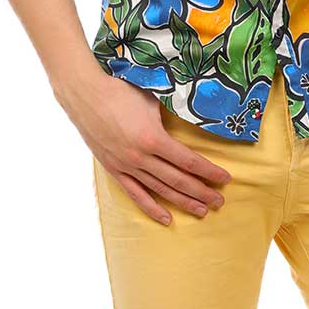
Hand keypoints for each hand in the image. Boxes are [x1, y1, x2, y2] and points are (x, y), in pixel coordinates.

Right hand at [60, 69, 231, 225]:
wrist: (84, 93)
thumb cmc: (121, 90)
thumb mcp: (153, 99)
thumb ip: (173, 113)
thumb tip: (196, 116)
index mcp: (153, 138)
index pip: (188, 161)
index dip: (209, 171)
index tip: (225, 179)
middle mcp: (140, 157)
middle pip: (178, 180)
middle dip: (202, 192)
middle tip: (220, 201)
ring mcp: (126, 166)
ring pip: (160, 190)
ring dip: (183, 202)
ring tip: (202, 210)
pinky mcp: (114, 170)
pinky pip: (135, 194)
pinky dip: (151, 208)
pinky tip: (166, 219)